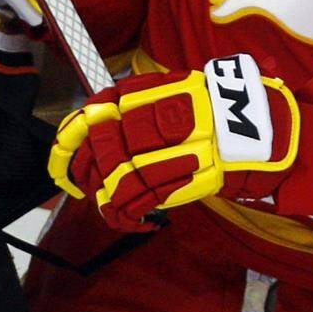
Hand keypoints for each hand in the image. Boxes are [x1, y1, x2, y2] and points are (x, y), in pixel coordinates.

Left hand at [49, 53, 299, 230]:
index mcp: (140, 94)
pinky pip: (137, 202)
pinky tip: (131, 219)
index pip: (89, 116)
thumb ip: (135, 108)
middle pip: (97, 150)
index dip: (67, 143)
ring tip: (110, 203)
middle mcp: (146, 118)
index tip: (59, 160)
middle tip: (83, 185)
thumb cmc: (211, 109)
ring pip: (112, 178)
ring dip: (105, 197)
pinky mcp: (178, 177)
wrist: (253, 125)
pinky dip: (126, 215)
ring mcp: (162, 148)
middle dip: (84, 173)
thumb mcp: (169, 91)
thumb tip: (99, 130)